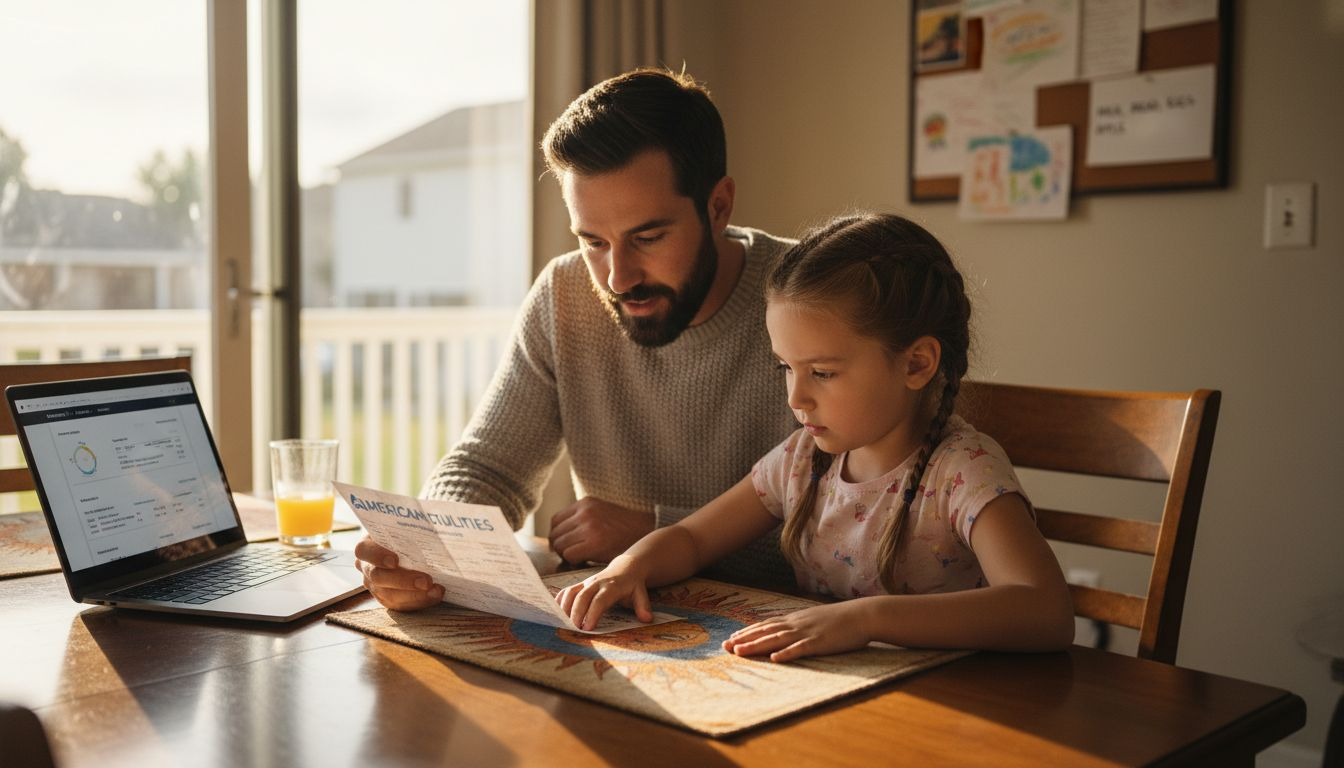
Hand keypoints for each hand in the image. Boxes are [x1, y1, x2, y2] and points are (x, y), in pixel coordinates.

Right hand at [353, 536, 443, 610]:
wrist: (409, 549)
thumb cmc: (406, 534)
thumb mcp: (404, 528)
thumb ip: (410, 528)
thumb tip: (432, 524)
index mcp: (367, 546)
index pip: (363, 550)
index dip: (377, 556)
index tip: (395, 561)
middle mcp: (367, 567)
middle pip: (378, 577)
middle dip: (404, 581)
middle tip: (427, 581)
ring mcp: (374, 585)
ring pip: (389, 595)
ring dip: (415, 595)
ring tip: (436, 591)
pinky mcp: (386, 598)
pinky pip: (400, 604)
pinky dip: (419, 601)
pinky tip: (434, 595)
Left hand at [548, 497, 654, 564]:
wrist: (645, 532)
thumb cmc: (622, 528)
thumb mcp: (599, 512)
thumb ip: (580, 519)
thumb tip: (556, 536)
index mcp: (585, 503)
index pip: (555, 521)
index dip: (559, 536)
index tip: (566, 545)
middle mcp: (584, 512)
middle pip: (555, 535)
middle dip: (560, 547)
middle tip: (572, 554)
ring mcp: (589, 526)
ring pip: (560, 546)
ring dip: (566, 555)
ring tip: (580, 558)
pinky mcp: (594, 543)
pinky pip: (569, 555)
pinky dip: (574, 561)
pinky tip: (585, 560)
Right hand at [554, 556, 652, 630]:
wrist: (626, 567)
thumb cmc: (633, 584)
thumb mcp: (641, 594)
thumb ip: (643, 606)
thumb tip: (647, 619)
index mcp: (612, 586)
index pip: (600, 600)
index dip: (593, 613)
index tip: (588, 628)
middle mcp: (597, 583)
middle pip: (582, 596)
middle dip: (576, 613)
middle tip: (573, 629)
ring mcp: (587, 582)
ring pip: (571, 592)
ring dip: (565, 608)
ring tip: (562, 624)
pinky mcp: (580, 584)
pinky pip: (566, 591)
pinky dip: (559, 601)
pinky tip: (555, 613)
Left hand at [721, 601, 871, 661]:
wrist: (863, 614)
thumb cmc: (841, 619)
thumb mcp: (815, 619)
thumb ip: (800, 624)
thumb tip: (787, 630)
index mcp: (795, 619)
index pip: (765, 625)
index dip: (747, 632)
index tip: (731, 638)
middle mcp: (796, 624)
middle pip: (765, 631)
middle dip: (744, 639)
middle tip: (724, 647)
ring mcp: (807, 632)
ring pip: (777, 640)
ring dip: (757, 646)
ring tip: (739, 652)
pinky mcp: (820, 642)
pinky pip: (801, 649)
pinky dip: (787, 654)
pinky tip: (775, 659)